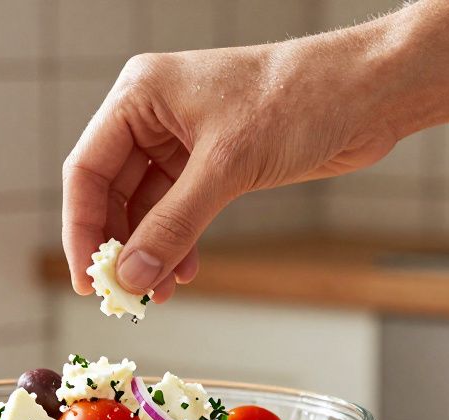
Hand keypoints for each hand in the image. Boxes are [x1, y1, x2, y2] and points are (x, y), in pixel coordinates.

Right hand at [61, 37, 398, 298]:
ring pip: (147, 207)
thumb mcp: (226, 167)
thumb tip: (131, 276)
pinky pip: (179, 210)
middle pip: (112, 192)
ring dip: (150, 252)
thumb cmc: (297, 100)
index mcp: (141, 95)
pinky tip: (184, 273)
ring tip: (158, 295)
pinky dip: (179, 243)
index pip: (87, 169)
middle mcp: (155, 115)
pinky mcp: (215, 162)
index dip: (82, 229)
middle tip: (123, 296)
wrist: (367, 93)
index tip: (87, 281)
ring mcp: (184, 139)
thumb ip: (173, 225)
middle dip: (119, 246)